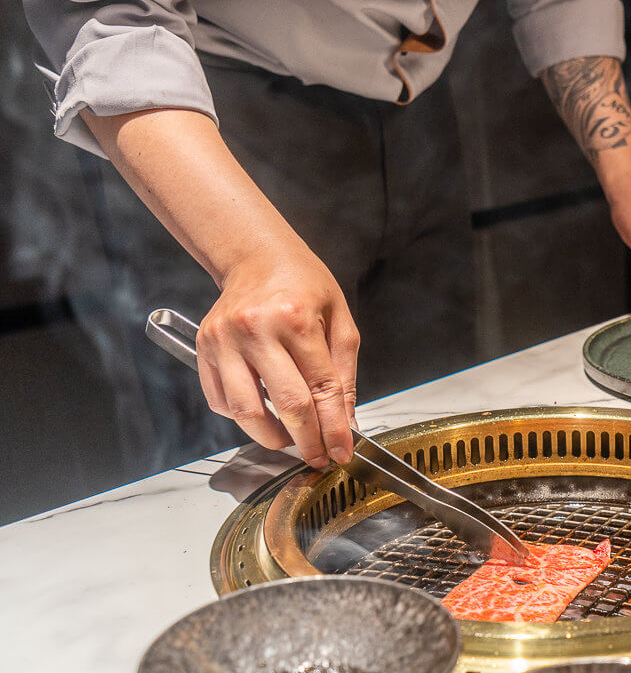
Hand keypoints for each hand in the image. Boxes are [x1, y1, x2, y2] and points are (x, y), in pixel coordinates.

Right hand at [194, 245, 358, 468]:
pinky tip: (264, 413)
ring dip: (272, 438)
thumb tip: (345, 423)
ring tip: (291, 439)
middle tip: (319, 456)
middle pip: (286, 406)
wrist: (257, 256)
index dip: (334, 428)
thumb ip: (344, 374)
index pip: (321, 389)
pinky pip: (221, 402)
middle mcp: (256, 330)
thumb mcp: (339, 320)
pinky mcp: (203, 348)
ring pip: (247, 413)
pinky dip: (243, 418)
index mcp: (296, 318)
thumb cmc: (303, 284)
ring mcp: (224, 341)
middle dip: (308, 441)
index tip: (342, 452)